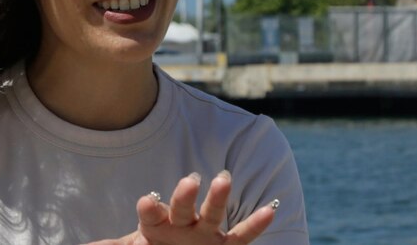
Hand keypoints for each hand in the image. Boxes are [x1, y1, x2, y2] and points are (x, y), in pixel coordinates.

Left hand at [131, 171, 276, 244]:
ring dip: (218, 197)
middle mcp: (181, 223)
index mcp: (155, 224)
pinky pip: (241, 236)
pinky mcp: (222, 244)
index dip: (149, 207)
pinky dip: (256, 224)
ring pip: (212, 213)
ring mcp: (204, 232)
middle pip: (182, 207)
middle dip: (184, 195)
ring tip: (224, 178)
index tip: (146, 200)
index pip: (151, 214)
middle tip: (190, 180)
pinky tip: (270, 209)